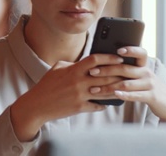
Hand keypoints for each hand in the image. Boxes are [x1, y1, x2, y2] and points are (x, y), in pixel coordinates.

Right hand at [10, 53, 125, 140]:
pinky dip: (104, 104)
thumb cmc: (46, 84)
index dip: (109, 58)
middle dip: (118, 74)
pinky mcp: (80, 108)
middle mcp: (78, 82)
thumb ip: (73, 64)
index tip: (119, 58)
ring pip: (104, 92)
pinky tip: (109, 103)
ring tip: (124, 87)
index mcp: (73, 70)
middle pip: (104, 76)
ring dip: (116, 89)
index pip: (95, 59)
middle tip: (128, 72)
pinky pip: (97, 106)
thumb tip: (85, 62)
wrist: (37, 104)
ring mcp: (80, 95)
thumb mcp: (57, 68)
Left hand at [87, 46, 165, 121]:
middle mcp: (147, 73)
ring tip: (94, 89)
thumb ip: (127, 70)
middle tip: (92, 72)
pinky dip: (124, 95)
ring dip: (108, 87)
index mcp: (143, 66)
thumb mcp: (140, 77)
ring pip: (126, 84)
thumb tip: (104, 64)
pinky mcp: (151, 97)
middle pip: (125, 69)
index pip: (140, 53)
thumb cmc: (147, 88)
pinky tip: (114, 95)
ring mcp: (149, 85)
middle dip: (106, 70)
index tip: (117, 50)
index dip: (130, 50)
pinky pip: (135, 95)